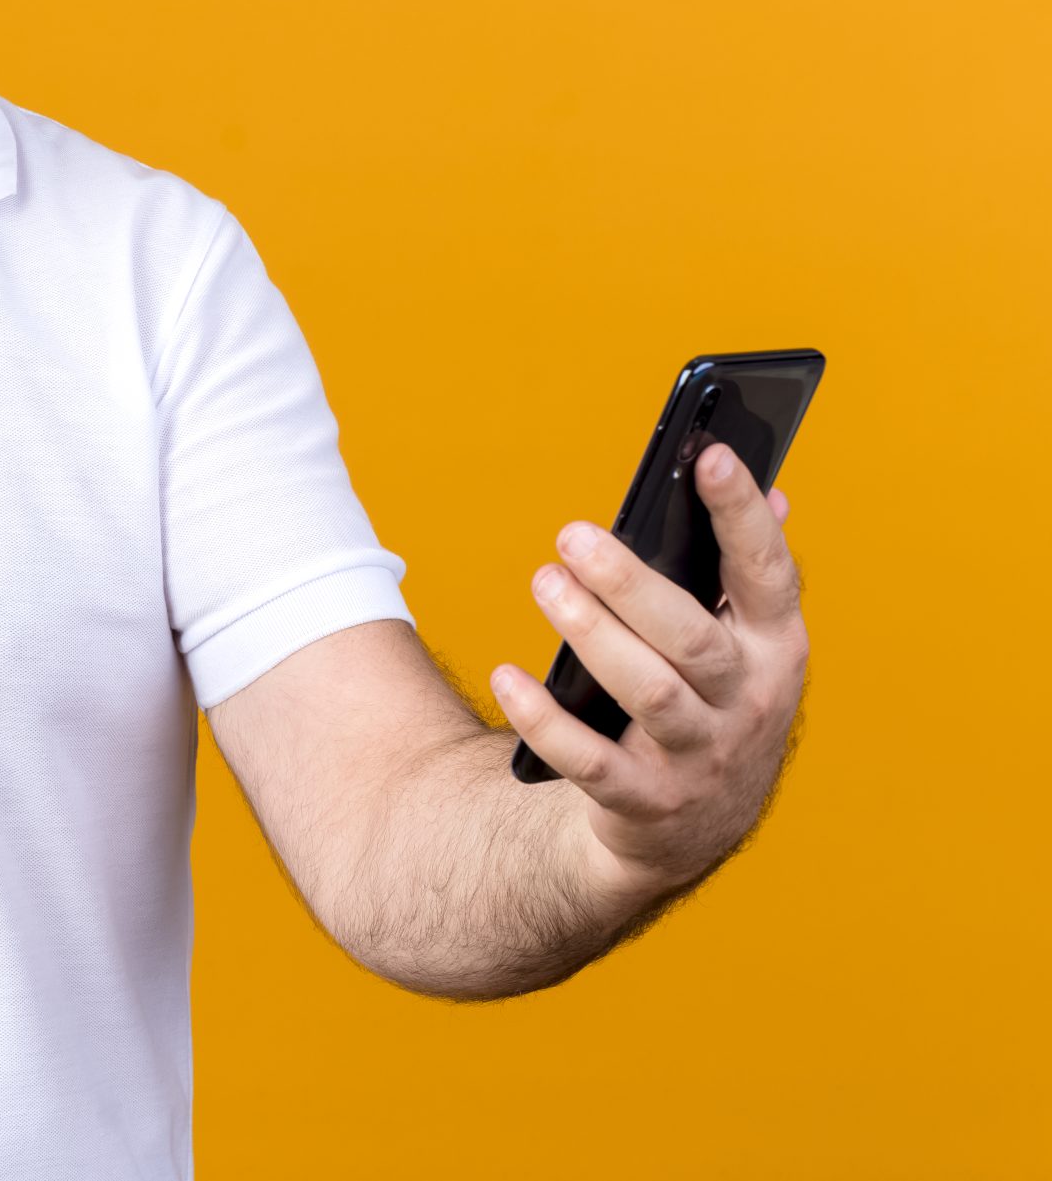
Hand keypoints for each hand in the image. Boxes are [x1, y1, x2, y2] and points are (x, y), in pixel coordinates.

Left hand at [488, 444, 808, 906]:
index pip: (768, 572)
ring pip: (647, 692)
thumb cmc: (708, 699)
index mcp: (775, 648)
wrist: (689, 828)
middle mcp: (748, 703)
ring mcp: (700, 757)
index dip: (743, 514)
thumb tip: (775, 491)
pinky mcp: (646, 801)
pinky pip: (591, 762)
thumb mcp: (745, 643)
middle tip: (571, 535)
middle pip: (691, 638)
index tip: (710, 453)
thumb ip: (750, 573)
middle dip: (630, 583)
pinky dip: (545, 721)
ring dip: (590, 635)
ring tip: (544, 583)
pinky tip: (507, 676)